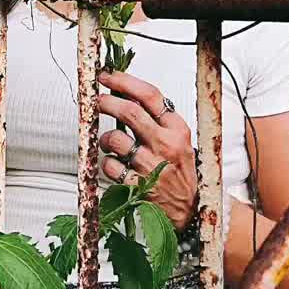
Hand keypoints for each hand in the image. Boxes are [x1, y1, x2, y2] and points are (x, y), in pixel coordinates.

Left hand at [98, 70, 196, 230]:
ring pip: (115, 139)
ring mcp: (152, 166)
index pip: (150, 95)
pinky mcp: (139, 187)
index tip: (107, 76)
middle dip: (106, 102)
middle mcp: (167, 144)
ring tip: (109, 142)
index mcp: (178, 129)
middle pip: (129, 112)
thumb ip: (158, 119)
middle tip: (96, 100)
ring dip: (104, 138)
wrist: (192, 211)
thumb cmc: (181, 172)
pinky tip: (116, 165)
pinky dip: (107, 163)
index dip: (124, 81)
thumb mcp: (180, 140)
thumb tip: (127, 94)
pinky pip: (111, 166)